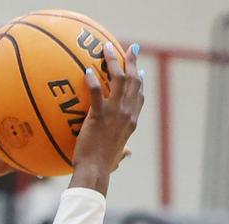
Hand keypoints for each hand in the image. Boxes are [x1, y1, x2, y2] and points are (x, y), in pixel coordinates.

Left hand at [70, 42, 143, 193]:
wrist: (95, 170)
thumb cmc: (104, 166)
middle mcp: (128, 114)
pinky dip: (93, 80)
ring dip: (114, 61)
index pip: (140, 96)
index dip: (141, 81)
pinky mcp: (99, 116)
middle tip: (131, 48)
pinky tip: (87, 70)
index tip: (140, 69)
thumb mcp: (118, 157)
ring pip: (120, 80)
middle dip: (133, 62)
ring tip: (107, 48)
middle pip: (134, 81)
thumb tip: (129, 154)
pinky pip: (97, 92)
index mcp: (132, 122)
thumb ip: (124, 152)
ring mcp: (115, 113)